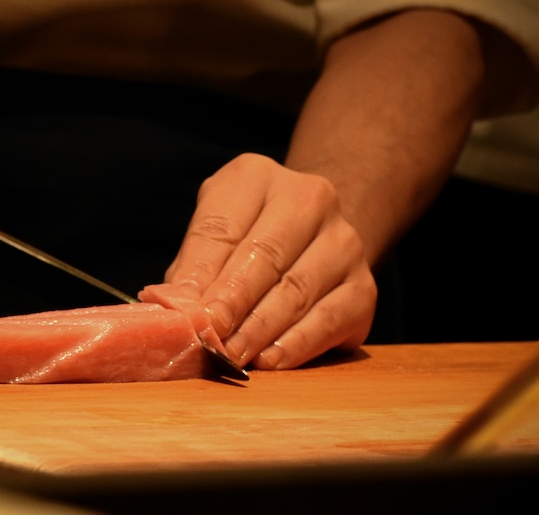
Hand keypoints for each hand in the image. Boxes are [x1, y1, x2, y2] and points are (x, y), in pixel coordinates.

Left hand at [165, 153, 375, 369]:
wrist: (312, 235)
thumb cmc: (245, 237)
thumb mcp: (212, 235)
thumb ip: (194, 268)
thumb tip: (174, 309)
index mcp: (258, 177)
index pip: (225, 228)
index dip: (204, 275)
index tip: (188, 313)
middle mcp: (311, 199)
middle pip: (266, 256)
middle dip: (233, 304)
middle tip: (209, 340)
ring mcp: (344, 242)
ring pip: (298, 290)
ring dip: (260, 330)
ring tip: (232, 356)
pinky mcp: (364, 285)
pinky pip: (330, 319)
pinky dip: (297, 344)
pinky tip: (270, 360)